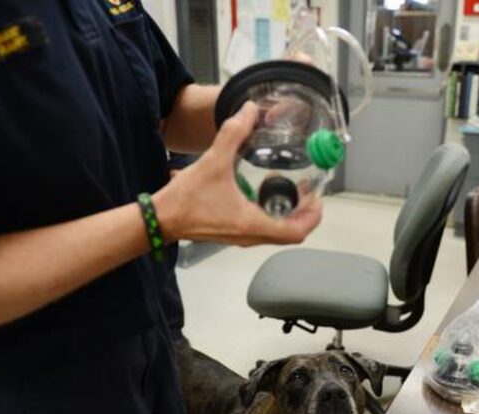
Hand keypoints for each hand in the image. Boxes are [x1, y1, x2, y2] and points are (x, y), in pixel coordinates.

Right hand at [153, 102, 322, 246]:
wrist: (160, 219)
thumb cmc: (185, 200)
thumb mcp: (213, 161)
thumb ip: (233, 133)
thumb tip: (249, 111)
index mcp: (252, 224)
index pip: (295, 231)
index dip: (312, 216)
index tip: (318, 198)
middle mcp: (250, 235)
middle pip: (291, 234)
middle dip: (305, 214)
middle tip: (309, 192)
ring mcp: (242, 237)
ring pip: (277, 232)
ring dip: (289, 215)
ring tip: (293, 191)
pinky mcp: (233, 233)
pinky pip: (263, 229)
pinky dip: (273, 215)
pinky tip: (265, 194)